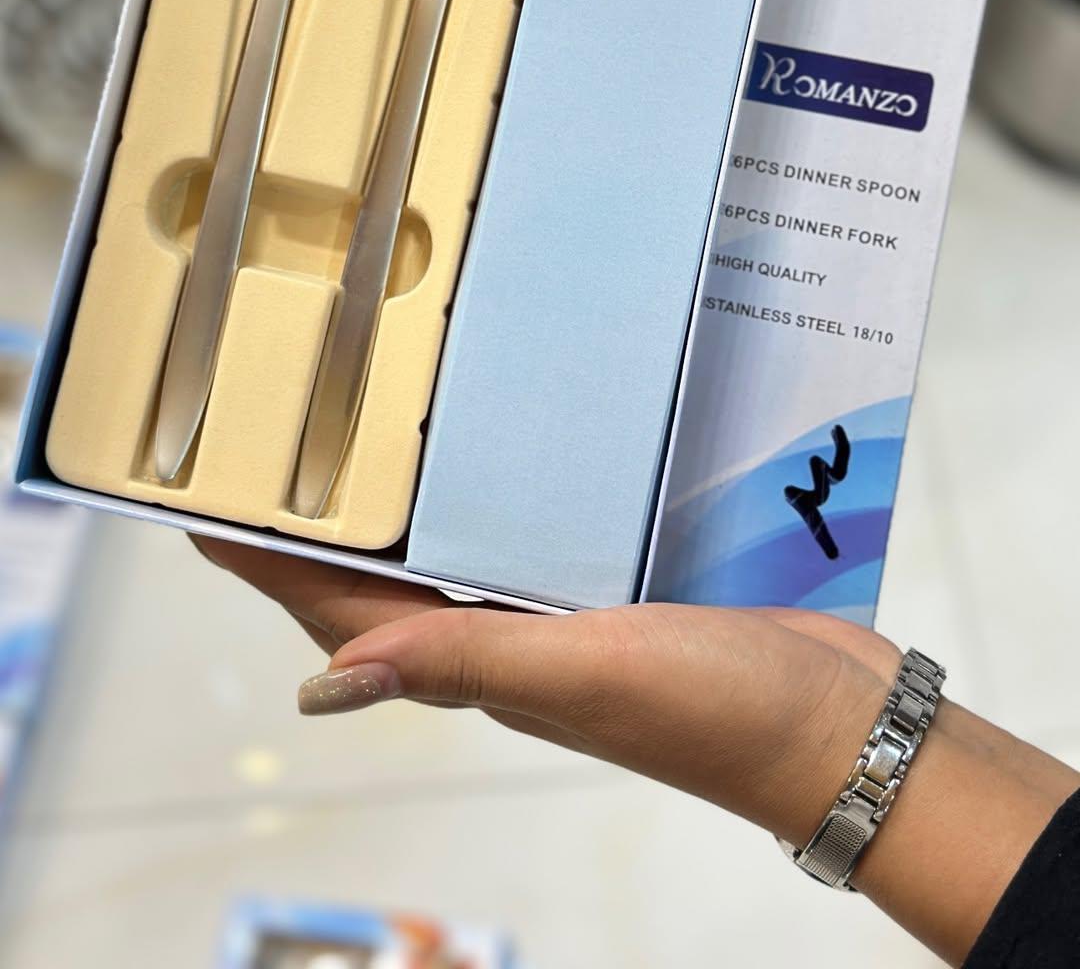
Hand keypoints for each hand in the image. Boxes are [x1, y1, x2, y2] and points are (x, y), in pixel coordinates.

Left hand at [196, 538, 1074, 965]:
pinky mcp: (622, 588)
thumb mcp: (577, 672)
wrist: (837, 726)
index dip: (269, 568)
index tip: (207, 512)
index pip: (342, 615)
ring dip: (408, 509)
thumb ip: (456, 660)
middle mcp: (510, 640)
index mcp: (482, 666)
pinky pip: (536, 540)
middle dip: (324, 527)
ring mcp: (566, 615)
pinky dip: (504, 501)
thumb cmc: (712, 710)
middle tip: (281, 451)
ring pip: (460, 556)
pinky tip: (513, 454)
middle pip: (386, 582)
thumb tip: (320, 688)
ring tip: (371, 438)